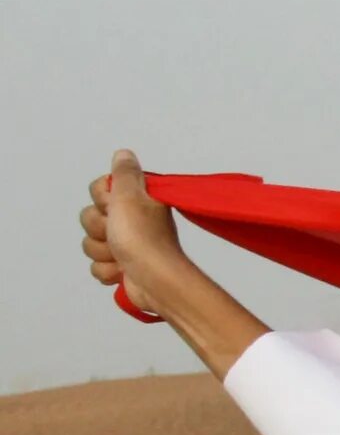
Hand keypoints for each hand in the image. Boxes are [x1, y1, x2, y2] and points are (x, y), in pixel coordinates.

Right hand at [81, 149, 188, 313]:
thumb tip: (124, 154)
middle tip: (118, 232)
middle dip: (99, 229)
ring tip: (122, 255)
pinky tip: (123, 271)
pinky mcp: (123, 267)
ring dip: (102, 251)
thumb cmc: (141, 237)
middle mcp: (133, 221)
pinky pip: (98, 265)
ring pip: (91, 243)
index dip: (101, 200)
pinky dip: (108, 270)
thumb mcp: (130, 195)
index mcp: (137, 201)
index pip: (99, 191)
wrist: (153, 280)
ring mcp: (127, 245)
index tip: (114, 206)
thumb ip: (124, 173)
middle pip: (90, 217)